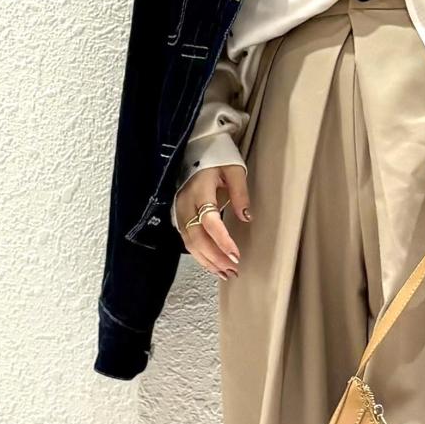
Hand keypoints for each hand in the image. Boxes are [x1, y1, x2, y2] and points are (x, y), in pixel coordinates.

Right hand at [175, 164, 249, 280]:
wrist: (197, 149)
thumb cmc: (218, 159)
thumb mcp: (234, 170)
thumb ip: (240, 193)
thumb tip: (246, 217)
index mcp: (200, 190)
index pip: (209, 221)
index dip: (222, 240)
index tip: (236, 255)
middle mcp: (186, 203)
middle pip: (197, 237)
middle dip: (215, 257)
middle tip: (233, 270)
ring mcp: (179, 210)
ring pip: (189, 242)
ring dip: (207, 260)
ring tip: (225, 274)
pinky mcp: (179, 216)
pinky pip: (187, 240)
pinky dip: (199, 255)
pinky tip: (213, 265)